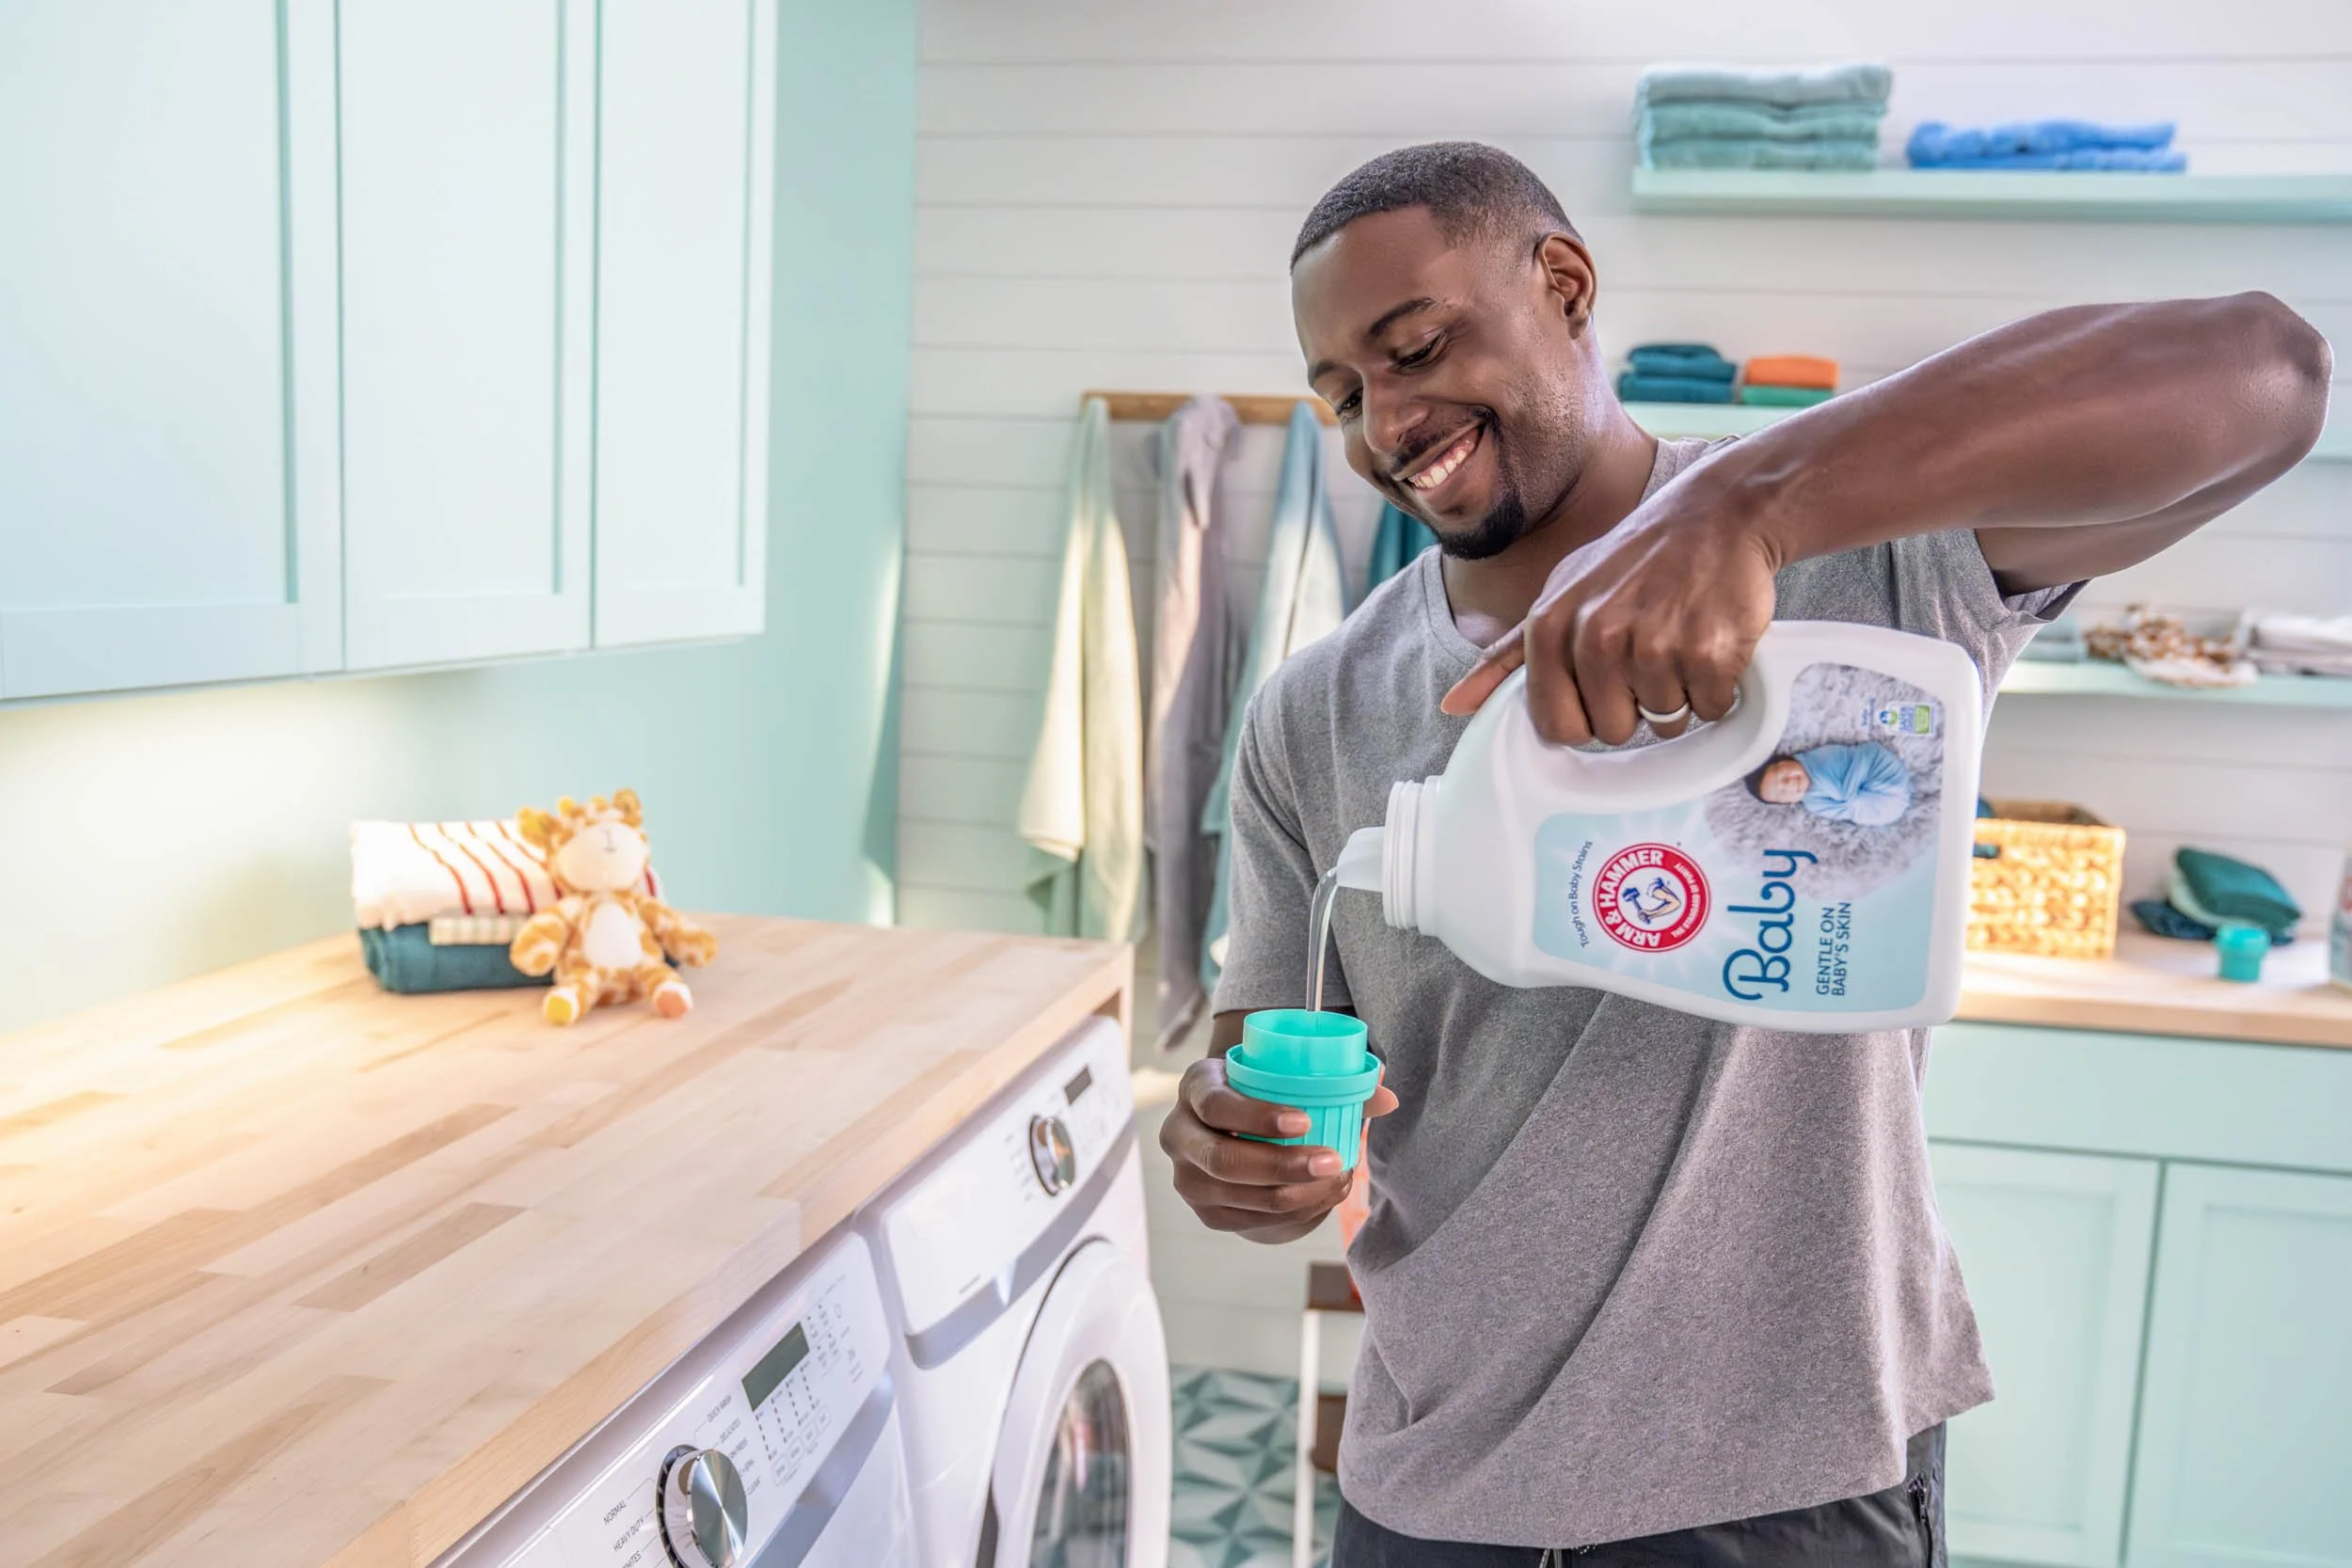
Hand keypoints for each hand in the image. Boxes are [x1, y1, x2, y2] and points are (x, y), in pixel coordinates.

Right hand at [1160, 1055, 1399, 1239]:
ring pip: (1242, 1197)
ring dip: (1297, 1194)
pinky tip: (1324, 1197)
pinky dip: (1294, 1213)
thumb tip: (1387, 1098)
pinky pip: (1251, 1221)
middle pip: (1224, 1161)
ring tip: (1340, 1179)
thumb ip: (1338, 1081)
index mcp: (1196, 1086)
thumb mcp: (1287, 1076)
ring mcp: (1187, 1179)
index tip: (1305, 1121)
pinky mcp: (1206, 1213)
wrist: (1237, 1128)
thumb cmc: (1266, 1092)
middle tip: (1334, 1160)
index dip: (1257, 1117)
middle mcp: (1179, 1133)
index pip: (1216, 1105)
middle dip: (1283, 1166)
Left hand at [1440, 493, 1778, 745]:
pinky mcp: (1709, 653)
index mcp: (1549, 628)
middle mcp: (1596, 637)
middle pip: (1613, 731)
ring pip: (1666, 722)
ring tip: (1680, 634)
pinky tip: (1711, 636)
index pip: (1557, 727)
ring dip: (1679, 692)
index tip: (1603, 685)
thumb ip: (1507, 656)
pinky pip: (1710, 709)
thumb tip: (1454, 706)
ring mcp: (1654, 646)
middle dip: (1636, 704)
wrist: (1718, 512)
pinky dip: (1718, 686)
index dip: (1586, 715)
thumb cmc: (1635, 559)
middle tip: (1650, 649)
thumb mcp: (1560, 593)